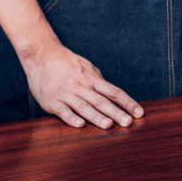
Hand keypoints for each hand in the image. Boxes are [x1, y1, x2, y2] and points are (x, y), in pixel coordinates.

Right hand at [20, 42, 143, 128]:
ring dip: (96, 116)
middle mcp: (82, 86)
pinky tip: (80, 125)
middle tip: (128, 123)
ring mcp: (67, 93)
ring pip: (84, 107)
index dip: (128, 103)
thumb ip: (98, 80)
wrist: (42, 55)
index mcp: (92, 79)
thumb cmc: (67, 63)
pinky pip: (63, 110)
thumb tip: (112, 93)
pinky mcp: (52, 101)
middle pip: (102, 101)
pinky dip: (71, 118)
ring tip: (108, 125)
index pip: (114, 92)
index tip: (139, 113)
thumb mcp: (87, 68)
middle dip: (116, 112)